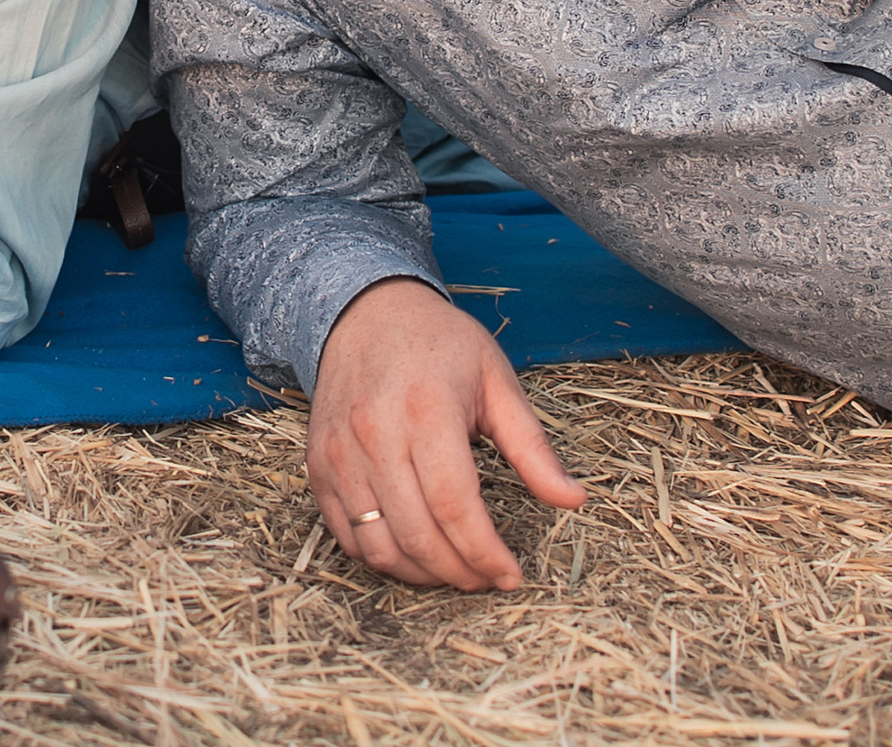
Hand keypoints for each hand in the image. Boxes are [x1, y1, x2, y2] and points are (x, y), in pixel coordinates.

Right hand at [307, 279, 586, 590]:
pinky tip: (412, 553)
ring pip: (379, 544)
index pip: (455, 507)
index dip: (485, 553)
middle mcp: (375, 435)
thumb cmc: (439, 344)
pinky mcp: (319, 466)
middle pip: (418, 534)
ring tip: (452, 569)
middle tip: (486, 577)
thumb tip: (572, 500)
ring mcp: (340, 453)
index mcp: (426, 411)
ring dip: (420, 573)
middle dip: (459, 572)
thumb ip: (532, 446)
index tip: (510, 574)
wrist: (364, 312)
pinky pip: (345, 534)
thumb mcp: (497, 381)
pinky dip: (380, 557)